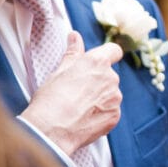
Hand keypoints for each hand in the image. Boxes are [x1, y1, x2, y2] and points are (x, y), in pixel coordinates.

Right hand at [20, 31, 123, 154]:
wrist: (51, 129)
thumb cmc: (51, 99)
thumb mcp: (59, 71)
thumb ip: (73, 52)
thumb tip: (75, 37)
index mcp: (97, 62)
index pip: (114, 50)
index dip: (107, 55)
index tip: (98, 62)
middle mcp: (111, 78)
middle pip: (109, 75)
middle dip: (97, 82)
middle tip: (77, 92)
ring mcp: (115, 98)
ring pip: (110, 94)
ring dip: (100, 98)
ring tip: (79, 108)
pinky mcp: (115, 116)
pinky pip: (110, 111)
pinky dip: (100, 114)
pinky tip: (84, 119)